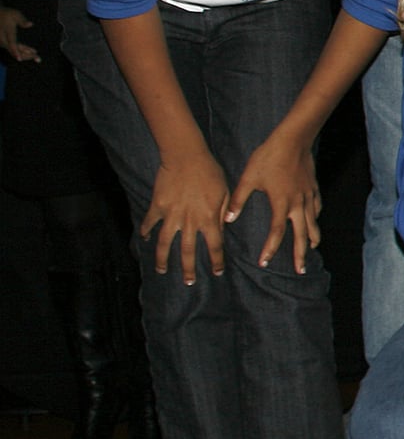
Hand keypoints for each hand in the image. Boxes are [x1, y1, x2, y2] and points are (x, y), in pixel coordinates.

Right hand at [0, 6, 37, 62]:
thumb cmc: (7, 14)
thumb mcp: (15, 14)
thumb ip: (22, 20)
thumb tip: (31, 24)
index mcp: (6, 32)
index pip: (11, 44)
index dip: (15, 51)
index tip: (19, 59)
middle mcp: (3, 39)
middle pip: (14, 50)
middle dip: (26, 56)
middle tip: (38, 59)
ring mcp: (4, 42)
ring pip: (15, 51)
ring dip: (26, 55)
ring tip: (38, 58)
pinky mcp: (6, 43)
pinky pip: (14, 49)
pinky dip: (23, 51)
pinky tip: (32, 52)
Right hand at [143, 153, 230, 283]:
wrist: (186, 156)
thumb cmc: (210, 172)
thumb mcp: (224, 192)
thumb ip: (222, 213)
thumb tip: (222, 230)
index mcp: (208, 218)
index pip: (214, 246)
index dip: (216, 261)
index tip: (217, 272)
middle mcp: (189, 221)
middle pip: (188, 251)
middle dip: (189, 269)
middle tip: (188, 282)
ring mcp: (171, 215)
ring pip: (166, 243)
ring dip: (163, 259)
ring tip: (162, 271)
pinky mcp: (157, 207)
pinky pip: (149, 223)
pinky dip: (146, 232)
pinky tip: (145, 240)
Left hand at [228, 129, 320, 274]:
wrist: (293, 139)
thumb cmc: (269, 157)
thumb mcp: (249, 177)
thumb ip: (239, 199)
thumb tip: (227, 218)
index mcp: (280, 203)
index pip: (276, 232)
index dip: (270, 248)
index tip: (264, 262)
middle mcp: (297, 203)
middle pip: (301, 234)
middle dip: (300, 253)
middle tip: (300, 269)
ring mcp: (308, 196)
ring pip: (313, 222)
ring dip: (312, 238)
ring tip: (312, 249)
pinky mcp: (313, 188)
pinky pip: (316, 207)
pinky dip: (315, 217)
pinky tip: (314, 220)